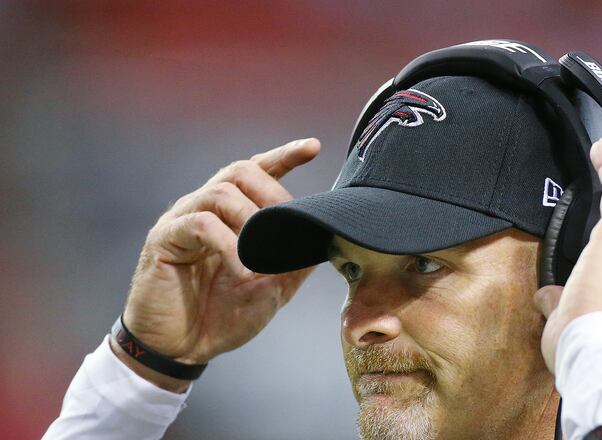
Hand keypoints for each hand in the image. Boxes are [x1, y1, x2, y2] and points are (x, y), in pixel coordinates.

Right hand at [112, 138, 320, 389]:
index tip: (313, 147)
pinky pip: (200, 224)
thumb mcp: (270, 289)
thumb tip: (322, 239)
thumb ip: (293, 262)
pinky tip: (242, 268)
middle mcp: (203, 208)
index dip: (284, 156)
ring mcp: (181, 221)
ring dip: (251, 220)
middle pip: (239, 171)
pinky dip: (228, 244)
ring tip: (262, 253)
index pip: (256, 171)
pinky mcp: (163, 240)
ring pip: (220, 193)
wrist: (179, 350)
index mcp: (229, 215)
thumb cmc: (221, 316)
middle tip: (287, 226)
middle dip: (272, 193)